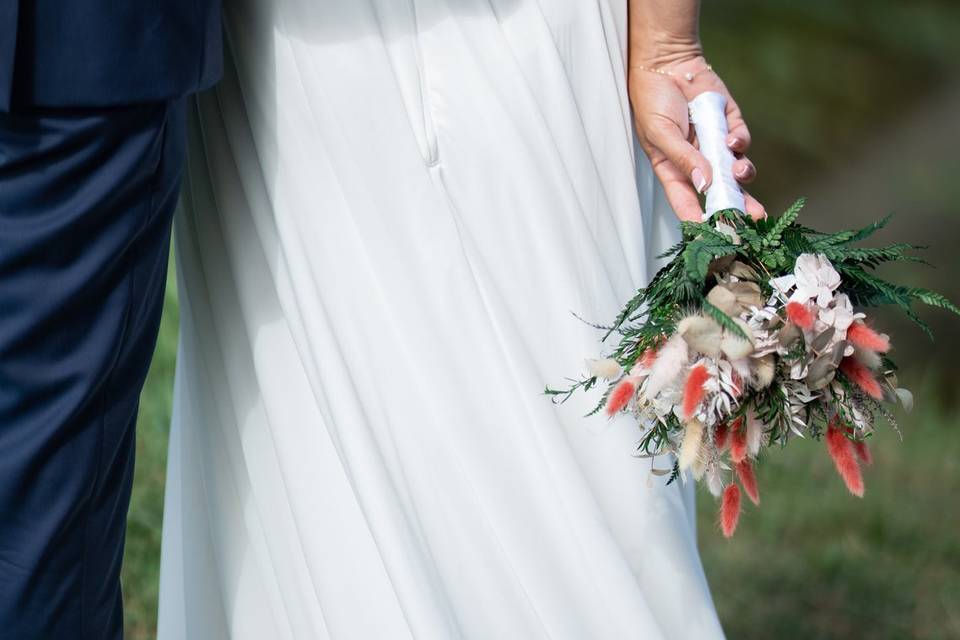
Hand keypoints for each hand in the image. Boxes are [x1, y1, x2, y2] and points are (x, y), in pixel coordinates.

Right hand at [628, 54, 764, 221]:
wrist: (668, 63)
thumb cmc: (654, 101)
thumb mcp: (661, 133)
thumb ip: (683, 159)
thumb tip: (704, 184)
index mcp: (674, 170)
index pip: (688, 202)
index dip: (700, 219)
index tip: (714, 234)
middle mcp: (698, 161)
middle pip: (722, 191)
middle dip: (740, 206)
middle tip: (756, 219)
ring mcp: (715, 144)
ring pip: (737, 169)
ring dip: (743, 174)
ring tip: (740, 172)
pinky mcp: (729, 124)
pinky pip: (741, 140)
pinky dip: (740, 142)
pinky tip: (730, 140)